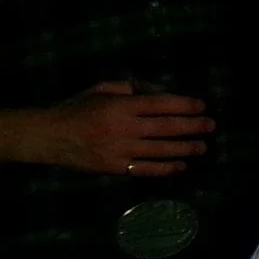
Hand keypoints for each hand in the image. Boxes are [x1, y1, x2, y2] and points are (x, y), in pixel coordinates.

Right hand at [20, 81, 213, 176]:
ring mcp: (119, 150)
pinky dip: (165, 169)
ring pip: (160, 150)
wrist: (48, 137)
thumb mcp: (104, 89)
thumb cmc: (78, 108)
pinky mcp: (114, 168)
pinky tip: (180, 166)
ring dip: (185, 149)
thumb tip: (165, 92)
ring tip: (202, 147)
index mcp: (120, 106)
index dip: (184, 105)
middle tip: (211, 126)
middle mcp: (123, 128)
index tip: (202, 106)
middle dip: (192, 127)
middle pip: (165, 128)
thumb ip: (135, 88)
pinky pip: (145, 170)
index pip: (160, 104)